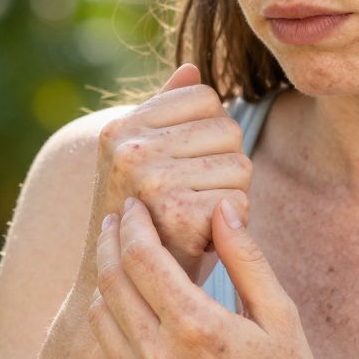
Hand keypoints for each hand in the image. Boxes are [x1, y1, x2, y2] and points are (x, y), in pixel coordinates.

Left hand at [86, 196, 332, 358]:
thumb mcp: (280, 316)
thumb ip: (246, 258)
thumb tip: (222, 207)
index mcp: (197, 327)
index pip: (142, 257)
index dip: (133, 224)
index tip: (134, 206)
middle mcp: (160, 358)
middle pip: (111, 281)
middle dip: (110, 242)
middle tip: (117, 220)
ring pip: (100, 317)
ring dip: (104, 280)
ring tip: (118, 259)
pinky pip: (104, 355)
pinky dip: (107, 323)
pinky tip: (123, 308)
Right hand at [88, 63, 250, 283]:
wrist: (118, 290)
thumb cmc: (142, 221)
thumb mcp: (142, 160)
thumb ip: (164, 113)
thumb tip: (191, 69)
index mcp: (121, 126)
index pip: (205, 97)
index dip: (210, 133)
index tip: (186, 166)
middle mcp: (131, 148)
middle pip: (228, 131)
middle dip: (223, 166)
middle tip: (193, 199)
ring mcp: (151, 180)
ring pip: (240, 166)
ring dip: (230, 198)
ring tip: (196, 218)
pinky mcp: (176, 213)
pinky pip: (239, 202)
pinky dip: (230, 227)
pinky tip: (201, 239)